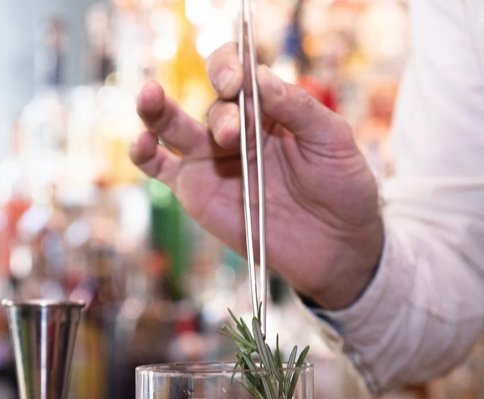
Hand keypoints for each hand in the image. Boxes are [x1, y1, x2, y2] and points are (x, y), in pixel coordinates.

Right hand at [129, 43, 383, 308]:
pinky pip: (159, 167)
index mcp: (270, 108)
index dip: (232, 67)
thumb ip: (298, 107)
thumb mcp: (333, 140)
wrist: (338, 247)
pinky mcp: (195, 192)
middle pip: (212, 100)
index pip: (240, 72)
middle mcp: (237, 129)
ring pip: (172, 124)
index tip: (238, 81)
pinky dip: (143, 153)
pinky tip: (140, 142)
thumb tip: (258, 77)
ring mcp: (212, 160)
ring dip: (158, 108)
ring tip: (151, 96)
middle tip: (233, 131)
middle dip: (221, 109)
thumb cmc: (343, 189)